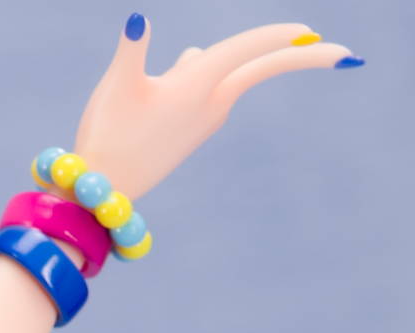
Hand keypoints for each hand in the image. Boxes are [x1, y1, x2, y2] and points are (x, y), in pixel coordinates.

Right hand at [72, 16, 357, 201]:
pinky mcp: (192, 132)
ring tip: (177, 81)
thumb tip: (139, 19)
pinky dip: (198, 78)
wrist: (101, 194)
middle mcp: (211, 102)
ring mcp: (204, 120)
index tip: (313, 33)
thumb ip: (131, 50)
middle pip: (264, 69)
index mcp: (197, 83)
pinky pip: (208, 92)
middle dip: (305, 59)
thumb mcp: (115, 88)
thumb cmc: (107, 138)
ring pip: (221, 74)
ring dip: (214, 62)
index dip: (281, 36)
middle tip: (350, 56)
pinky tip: (171, 82)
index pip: (249, 50)